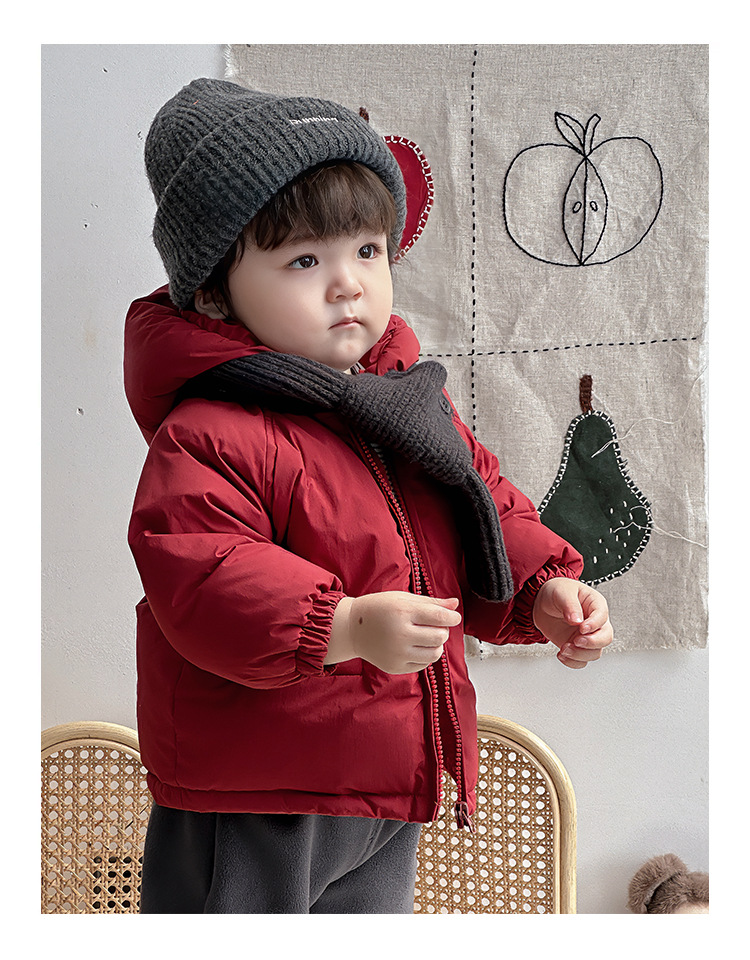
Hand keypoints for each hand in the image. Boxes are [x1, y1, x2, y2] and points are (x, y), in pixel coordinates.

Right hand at [326, 592, 461, 673]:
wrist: (352, 628)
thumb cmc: (379, 609)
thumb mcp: (403, 599)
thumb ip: (431, 602)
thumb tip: (455, 604)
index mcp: (402, 612)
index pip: (439, 617)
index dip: (452, 617)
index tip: (454, 617)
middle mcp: (400, 634)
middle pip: (440, 637)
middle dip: (443, 630)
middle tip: (434, 626)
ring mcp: (397, 653)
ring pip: (435, 654)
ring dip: (436, 645)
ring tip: (426, 637)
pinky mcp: (395, 667)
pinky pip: (423, 664)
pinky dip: (425, 655)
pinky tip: (415, 646)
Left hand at [532, 577, 612, 668]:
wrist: (542, 602)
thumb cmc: (557, 591)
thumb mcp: (562, 592)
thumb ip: (570, 605)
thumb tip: (577, 620)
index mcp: (595, 605)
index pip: (602, 617)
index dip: (594, 625)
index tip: (582, 628)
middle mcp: (595, 622)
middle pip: (605, 638)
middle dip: (592, 643)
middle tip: (576, 641)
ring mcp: (586, 636)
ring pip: (595, 652)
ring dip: (580, 654)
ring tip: (564, 648)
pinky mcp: (576, 647)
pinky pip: (581, 661)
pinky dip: (572, 662)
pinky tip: (561, 654)